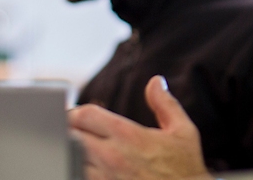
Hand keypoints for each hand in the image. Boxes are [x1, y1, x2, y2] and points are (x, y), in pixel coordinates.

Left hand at [68, 76, 210, 179]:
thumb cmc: (185, 170)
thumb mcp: (183, 132)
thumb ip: (166, 104)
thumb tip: (156, 82)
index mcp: (128, 135)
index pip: (86, 114)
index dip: (76, 111)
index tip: (77, 115)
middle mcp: (112, 156)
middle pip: (71, 135)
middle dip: (67, 130)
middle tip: (70, 131)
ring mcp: (104, 178)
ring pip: (70, 159)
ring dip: (70, 152)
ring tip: (74, 150)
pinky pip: (78, 177)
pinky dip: (76, 170)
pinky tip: (82, 168)